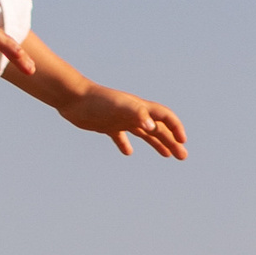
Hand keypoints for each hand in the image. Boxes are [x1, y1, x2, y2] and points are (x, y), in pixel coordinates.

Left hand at [61, 82, 186, 159]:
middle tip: (182, 156)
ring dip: (157, 143)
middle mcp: (133, 113)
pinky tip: (128, 153)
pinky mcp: (108, 125)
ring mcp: (121, 119)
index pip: (164, 117)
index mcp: (139, 108)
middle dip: (172, 141)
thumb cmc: (97, 101)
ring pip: (144, 133)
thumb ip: (137, 114)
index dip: (175, 128)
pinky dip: (126, 145)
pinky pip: (121, 136)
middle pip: (158, 128)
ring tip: (167, 156)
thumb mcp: (119, 107)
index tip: (182, 142)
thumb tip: (152, 128)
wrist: (73, 98)